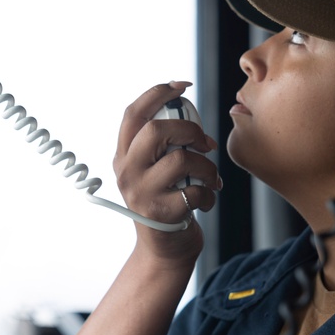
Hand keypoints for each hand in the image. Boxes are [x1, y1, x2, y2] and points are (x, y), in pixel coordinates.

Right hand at [113, 82, 220, 261]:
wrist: (164, 249)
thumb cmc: (166, 202)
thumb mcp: (153, 171)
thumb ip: (160, 145)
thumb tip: (186, 112)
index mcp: (122, 155)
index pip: (133, 113)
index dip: (157, 92)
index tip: (181, 85)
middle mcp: (126, 172)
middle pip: (156, 131)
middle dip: (190, 131)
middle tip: (206, 144)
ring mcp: (140, 193)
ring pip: (180, 159)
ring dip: (207, 166)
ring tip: (211, 178)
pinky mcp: (160, 213)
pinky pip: (194, 190)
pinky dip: (209, 194)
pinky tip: (206, 201)